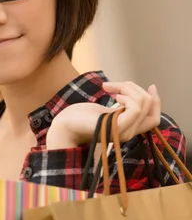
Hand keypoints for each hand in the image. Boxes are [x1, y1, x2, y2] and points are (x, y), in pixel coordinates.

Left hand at [46, 82, 160, 148]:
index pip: (153, 119)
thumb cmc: (78, 117)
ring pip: (143, 104)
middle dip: (136, 89)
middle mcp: (128, 133)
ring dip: (128, 88)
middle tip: (114, 85)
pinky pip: (135, 108)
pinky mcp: (116, 127)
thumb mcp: (103, 110)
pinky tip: (113, 95)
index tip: (151, 86)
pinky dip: (127, 95)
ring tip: (110, 88)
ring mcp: (123, 132)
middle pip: (150, 108)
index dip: (156, 102)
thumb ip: (119, 107)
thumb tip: (130, 92)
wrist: (63, 126)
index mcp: (126, 129)